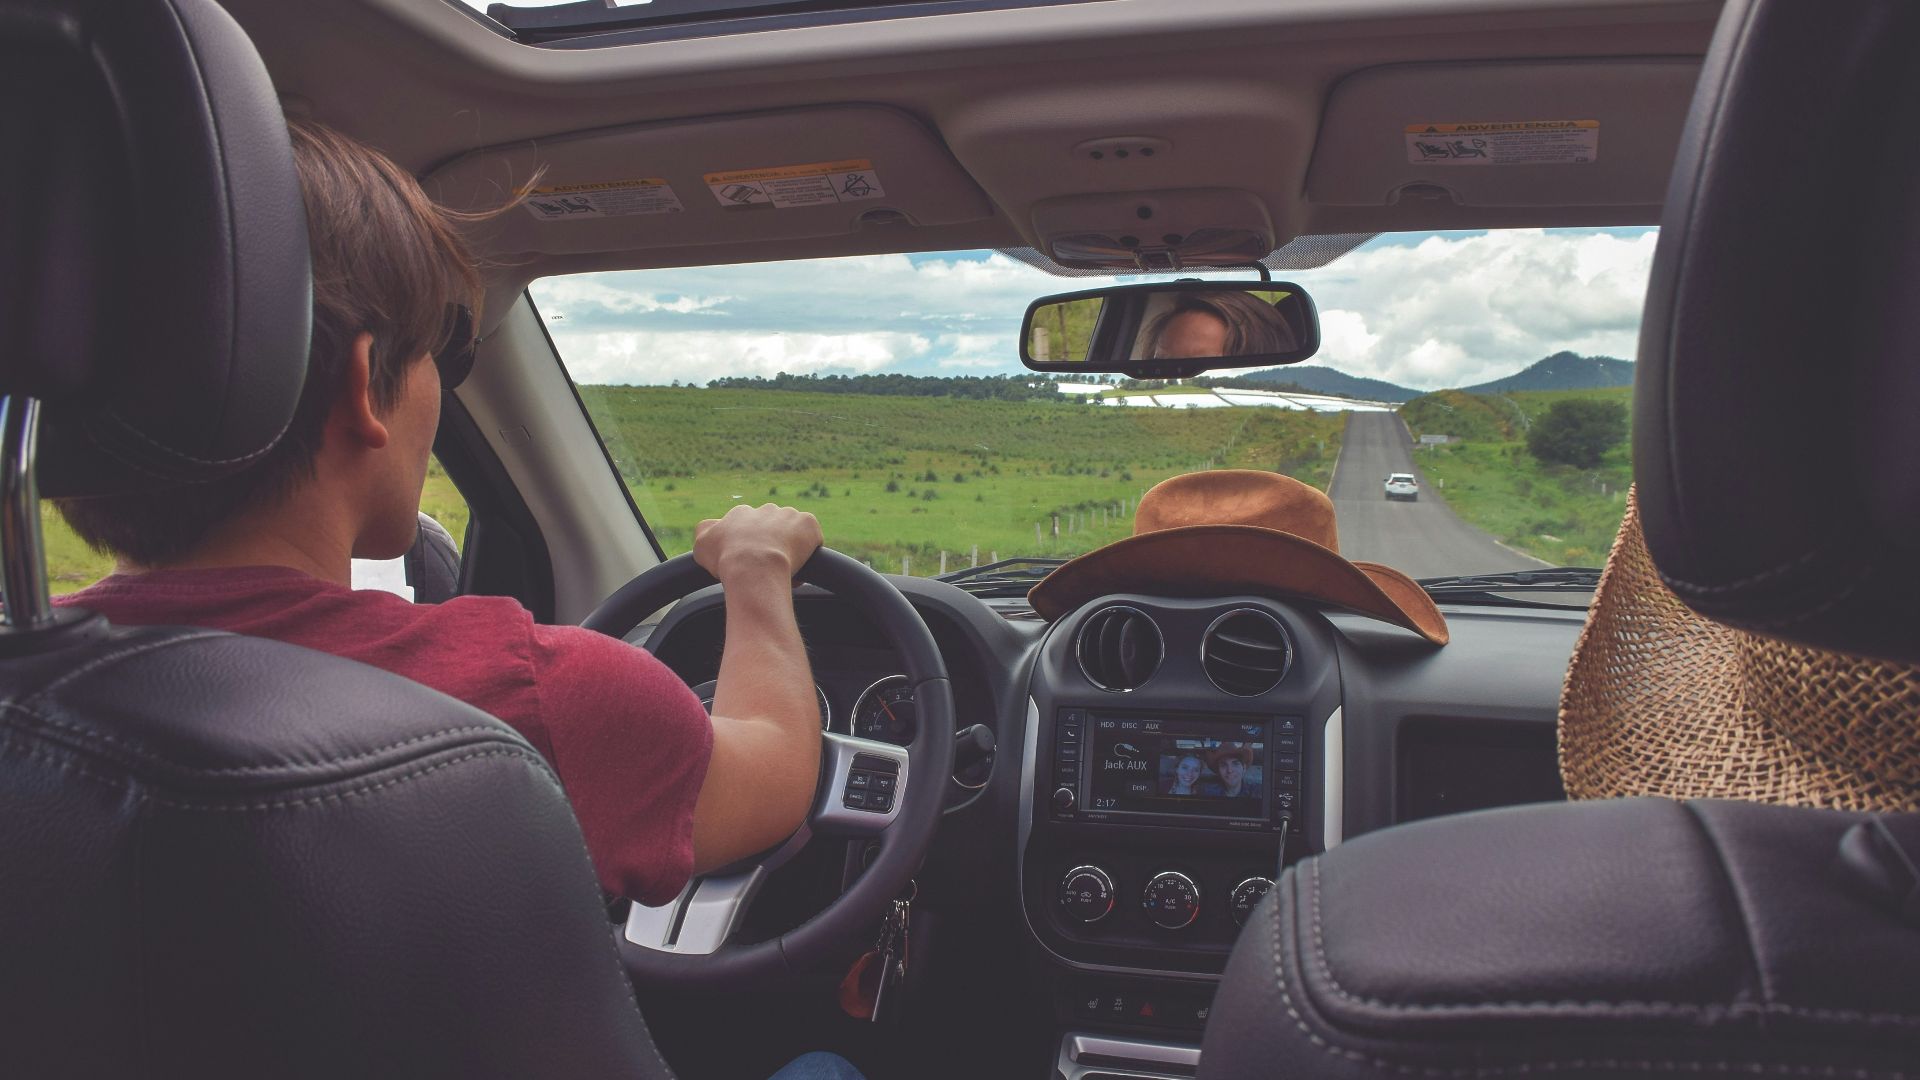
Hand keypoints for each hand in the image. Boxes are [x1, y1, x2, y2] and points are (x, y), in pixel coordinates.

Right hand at [693, 503, 822, 582]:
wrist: (754, 567)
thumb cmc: (727, 560)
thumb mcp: (701, 545)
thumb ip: (704, 532)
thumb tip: (710, 528)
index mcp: (741, 514)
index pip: (747, 528)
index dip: (750, 548)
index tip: (751, 564)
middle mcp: (765, 510)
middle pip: (771, 528)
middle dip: (771, 546)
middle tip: (768, 569)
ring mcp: (788, 515)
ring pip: (792, 533)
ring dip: (790, 549)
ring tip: (785, 572)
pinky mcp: (808, 524)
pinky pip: (812, 537)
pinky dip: (809, 552)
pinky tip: (801, 567)